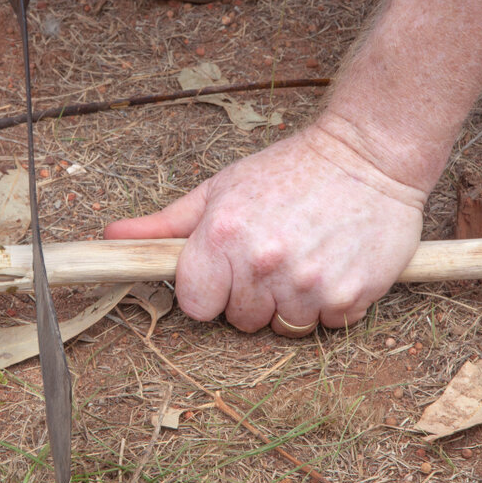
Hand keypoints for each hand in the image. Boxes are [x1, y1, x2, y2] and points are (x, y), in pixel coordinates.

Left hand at [104, 125, 425, 335]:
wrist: (369, 154)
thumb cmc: (287, 170)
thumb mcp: (220, 189)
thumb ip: (166, 224)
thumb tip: (112, 237)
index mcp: (222, 237)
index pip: (195, 306)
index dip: (209, 292)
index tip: (225, 272)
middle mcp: (262, 264)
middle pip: (241, 320)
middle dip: (252, 296)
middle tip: (273, 255)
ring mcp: (308, 284)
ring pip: (285, 328)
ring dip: (292, 304)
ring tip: (304, 258)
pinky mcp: (351, 296)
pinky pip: (328, 324)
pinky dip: (331, 304)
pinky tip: (333, 264)